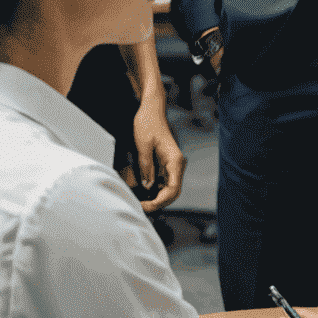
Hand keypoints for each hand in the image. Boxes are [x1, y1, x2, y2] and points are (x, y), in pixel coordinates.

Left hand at [131, 91, 185, 211]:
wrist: (151, 110)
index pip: (172, 189)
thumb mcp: (143, 145)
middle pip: (173, 193)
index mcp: (175, 160)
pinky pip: (164, 183)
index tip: (144, 206)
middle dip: (158, 203)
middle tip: (140, 207)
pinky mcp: (165, 164)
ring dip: (157, 198)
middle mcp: (176, 164)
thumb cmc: (148, 123)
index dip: (159, 202)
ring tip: (140, 202)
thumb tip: (148, 186)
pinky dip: (155, 191)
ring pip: (169, 189)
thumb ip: (146, 167)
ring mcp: (172, 165)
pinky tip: (143, 193)